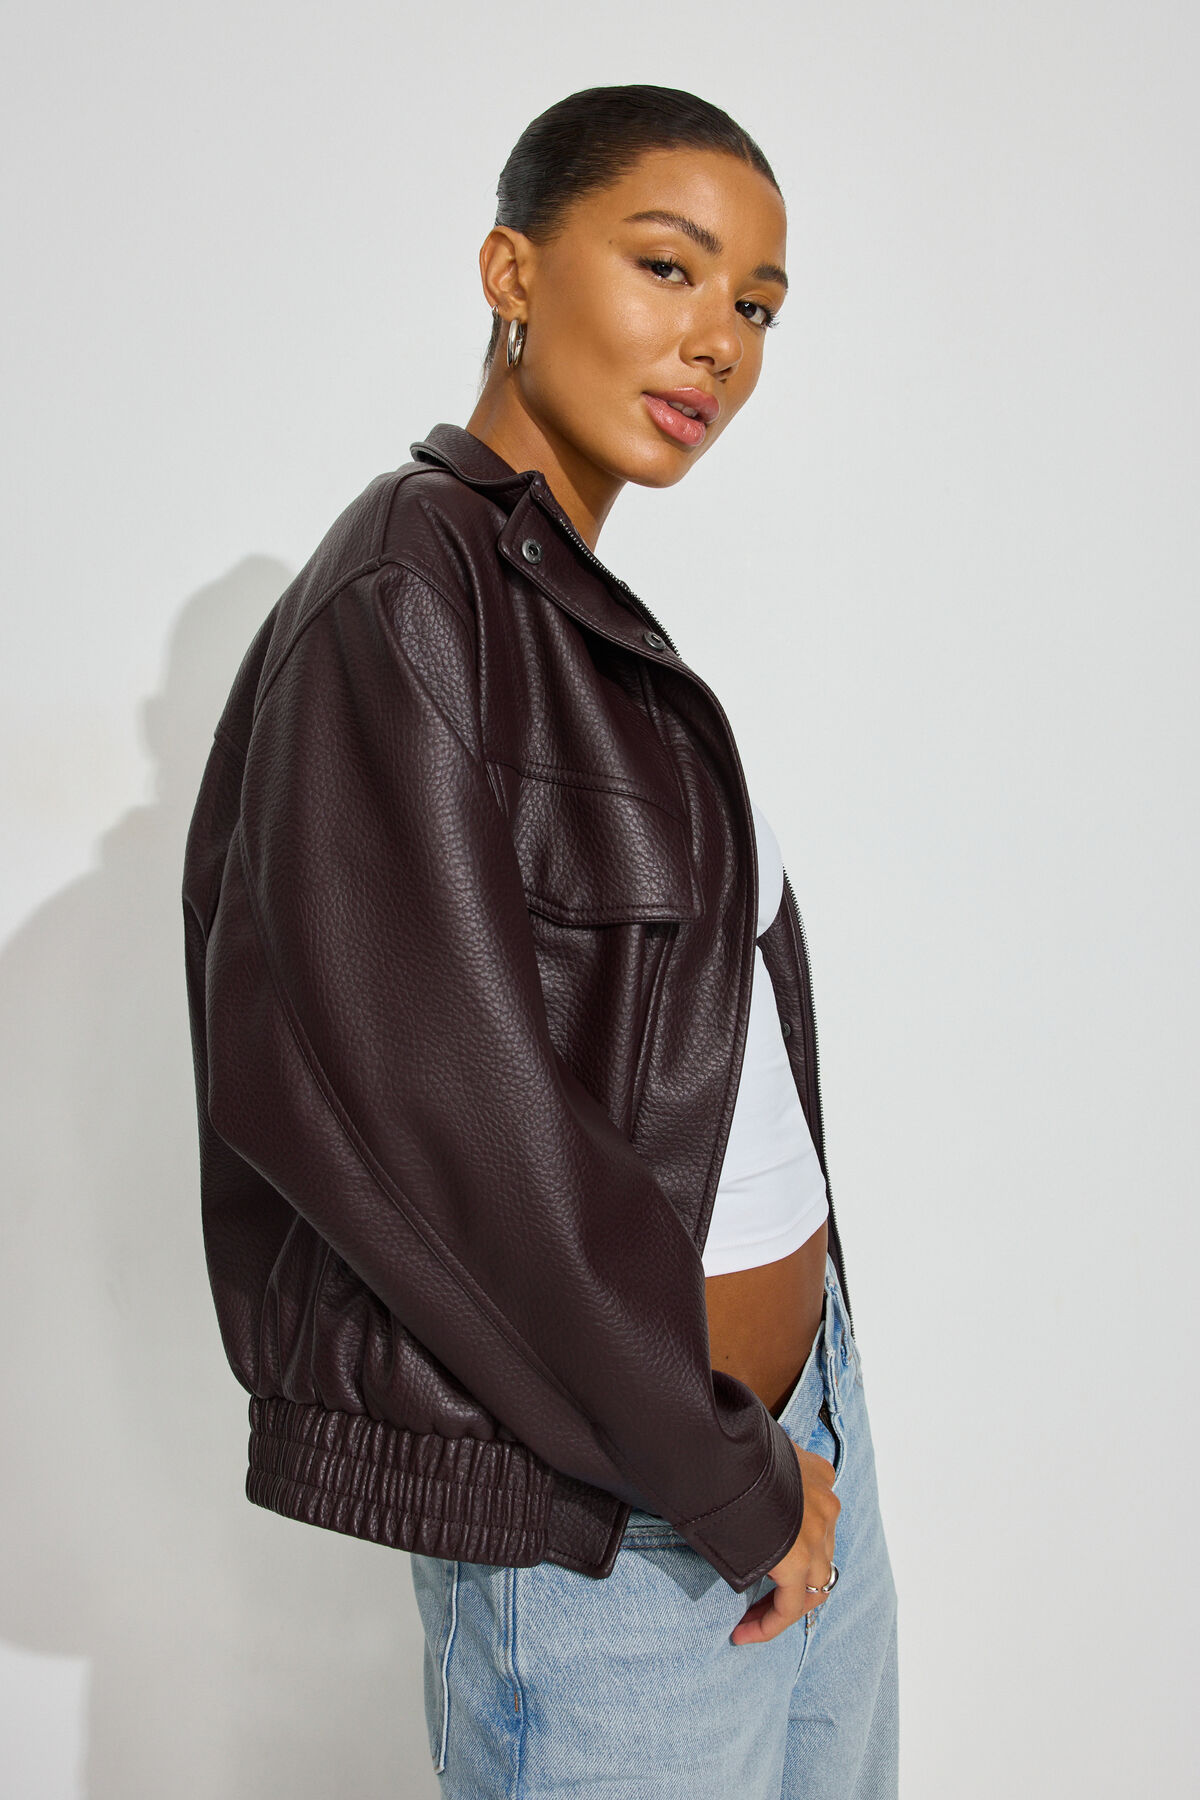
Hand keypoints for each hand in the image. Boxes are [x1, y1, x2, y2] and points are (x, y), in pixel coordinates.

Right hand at [730, 1440, 838, 1644]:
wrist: (721, 1445)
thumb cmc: (724, 1444)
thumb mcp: (750, 1453)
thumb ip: (755, 1472)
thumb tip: (725, 1479)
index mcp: (818, 1475)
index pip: (817, 1522)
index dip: (794, 1548)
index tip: (762, 1560)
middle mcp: (825, 1506)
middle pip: (819, 1558)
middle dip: (790, 1582)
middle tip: (755, 1600)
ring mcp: (817, 1534)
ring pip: (811, 1587)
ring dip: (781, 1606)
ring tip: (748, 1620)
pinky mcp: (799, 1561)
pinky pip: (791, 1607)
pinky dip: (769, 1624)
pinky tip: (743, 1633)